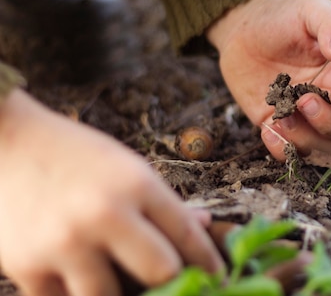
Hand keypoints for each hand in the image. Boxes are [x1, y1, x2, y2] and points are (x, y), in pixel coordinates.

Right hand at [0, 89, 223, 295]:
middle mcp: (104, 214)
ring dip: (121, 295)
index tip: (217, 276)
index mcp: (136, 184)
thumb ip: (164, 202)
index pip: (186, 234)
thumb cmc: (76, 154)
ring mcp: (63, 244)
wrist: (8, 143)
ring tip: (124, 282)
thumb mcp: (128, 166)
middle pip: (160, 273)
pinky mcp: (26, 267)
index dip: (208, 261)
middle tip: (172, 284)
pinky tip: (85, 283)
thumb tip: (203, 226)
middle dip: (172, 283)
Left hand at [207, 0, 330, 160]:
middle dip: (329, 121)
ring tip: (281, 117)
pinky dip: (283, 150)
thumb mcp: (311, 11)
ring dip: (307, 139)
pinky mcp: (283, 127)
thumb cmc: (285, 17)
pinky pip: (293, 153)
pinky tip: (267, 129)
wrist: (244, 28)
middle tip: (303, 100)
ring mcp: (309, 116)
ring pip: (327, 147)